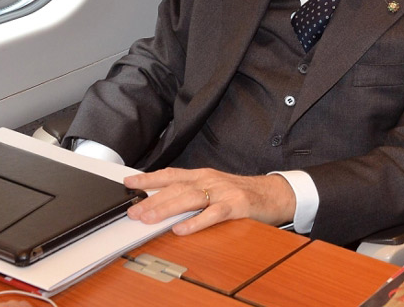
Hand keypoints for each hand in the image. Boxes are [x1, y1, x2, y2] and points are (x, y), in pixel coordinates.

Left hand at [123, 168, 295, 234]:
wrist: (274, 193)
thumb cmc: (242, 192)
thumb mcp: (215, 187)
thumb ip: (192, 192)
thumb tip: (162, 201)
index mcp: (203, 175)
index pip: (171, 174)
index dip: (149, 179)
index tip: (128, 184)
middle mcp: (211, 180)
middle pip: (177, 188)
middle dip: (152, 199)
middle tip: (133, 211)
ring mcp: (224, 191)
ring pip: (191, 198)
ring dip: (167, 209)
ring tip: (149, 218)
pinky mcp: (237, 205)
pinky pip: (214, 214)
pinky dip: (196, 222)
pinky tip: (182, 229)